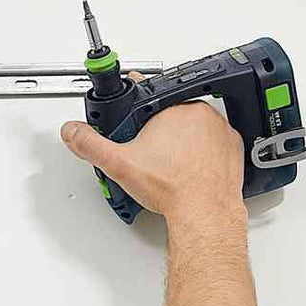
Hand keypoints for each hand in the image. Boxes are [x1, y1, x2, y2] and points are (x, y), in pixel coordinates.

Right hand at [59, 76, 245, 224]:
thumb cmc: (172, 188)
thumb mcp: (118, 164)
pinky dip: (203, 153)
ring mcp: (220, 129)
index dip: (135, 109)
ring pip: (194, 128)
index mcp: (172, 108)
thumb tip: (73, 132)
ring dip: (182, 141)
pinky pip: (214, 143)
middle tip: (150, 155)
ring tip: (170, 167)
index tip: (133, 121)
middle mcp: (200, 113)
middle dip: (159, 131)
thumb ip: (90, 145)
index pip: (148, 95)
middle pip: (171, 113)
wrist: (204, 211)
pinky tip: (189, 170)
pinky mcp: (232, 147)